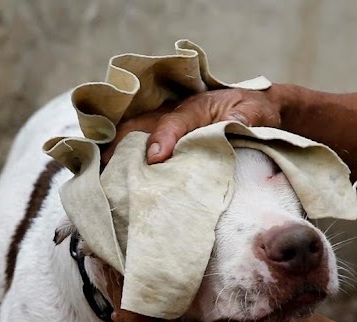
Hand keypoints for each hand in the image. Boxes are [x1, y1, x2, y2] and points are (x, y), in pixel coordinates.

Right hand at [103, 87, 281, 166]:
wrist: (254, 105)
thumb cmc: (254, 111)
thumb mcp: (256, 113)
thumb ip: (246, 119)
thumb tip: (237, 126)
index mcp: (194, 107)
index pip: (172, 122)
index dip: (162, 140)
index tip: (155, 160)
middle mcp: (171, 113)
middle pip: (136, 126)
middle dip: (119, 147)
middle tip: (106, 174)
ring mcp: (161, 123)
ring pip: (128, 135)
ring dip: (113, 155)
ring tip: (100, 180)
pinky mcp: (158, 135)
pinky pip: (132, 143)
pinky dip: (118, 159)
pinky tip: (108, 179)